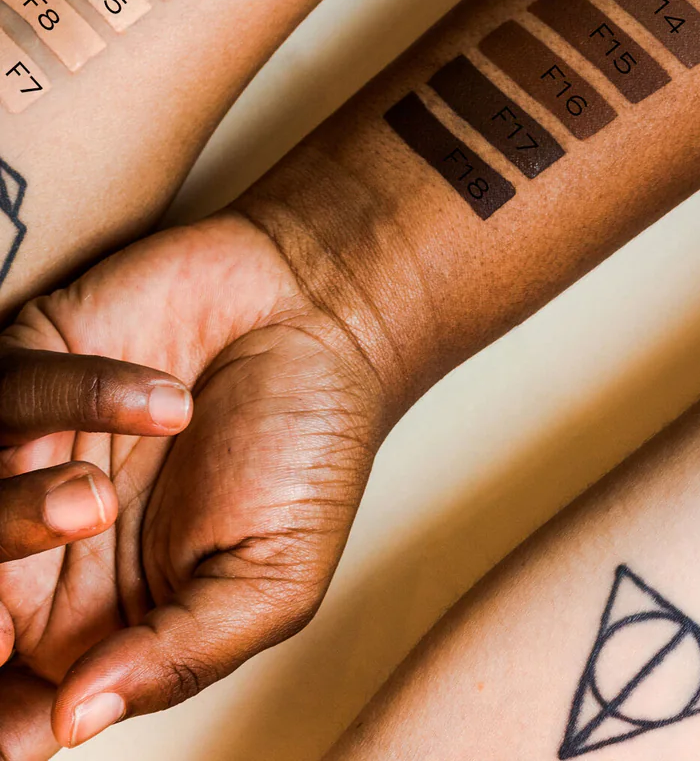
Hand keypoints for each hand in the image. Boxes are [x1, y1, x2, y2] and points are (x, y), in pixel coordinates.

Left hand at [0, 214, 384, 753]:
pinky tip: (165, 403)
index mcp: (91, 624)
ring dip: (9, 519)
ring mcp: (29, 453)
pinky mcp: (34, 365)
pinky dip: (74, 402)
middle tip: (27, 592)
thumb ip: (179, 658)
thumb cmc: (310, 452)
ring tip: (92, 500)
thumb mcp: (274, 580)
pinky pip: (2, 392)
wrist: (329, 316)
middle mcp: (40, 550)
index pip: (1, 703)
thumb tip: (71, 723)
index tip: (12, 724)